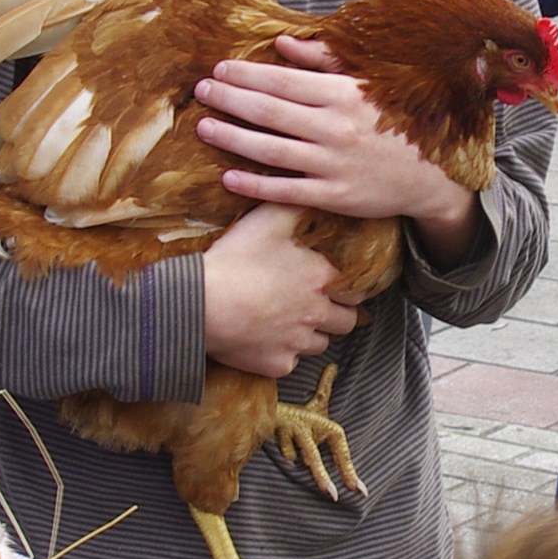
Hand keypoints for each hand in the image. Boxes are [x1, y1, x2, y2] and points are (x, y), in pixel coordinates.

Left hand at [196, 36, 474, 243]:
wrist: (431, 175)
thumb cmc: (396, 122)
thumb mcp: (368, 83)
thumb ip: (324, 61)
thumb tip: (282, 43)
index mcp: (344, 94)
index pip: (282, 81)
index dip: (246, 75)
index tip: (220, 69)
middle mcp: (336, 127)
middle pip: (269, 112)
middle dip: (229, 99)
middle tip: (201, 91)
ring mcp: (334, 164)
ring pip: (270, 150)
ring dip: (231, 137)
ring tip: (204, 127)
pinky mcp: (335, 196)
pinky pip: (286, 190)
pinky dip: (255, 184)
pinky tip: (229, 176)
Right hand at [201, 202, 360, 377]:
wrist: (201, 304)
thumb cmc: (234, 261)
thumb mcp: (267, 221)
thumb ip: (295, 207)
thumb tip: (309, 194)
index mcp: (320, 279)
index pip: (356, 289)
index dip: (350, 287)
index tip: (342, 286)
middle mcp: (316, 313)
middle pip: (347, 321)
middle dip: (339, 314)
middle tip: (324, 306)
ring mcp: (297, 342)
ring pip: (321, 344)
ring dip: (313, 334)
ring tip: (295, 323)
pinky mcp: (277, 364)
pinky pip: (291, 362)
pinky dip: (284, 353)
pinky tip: (269, 339)